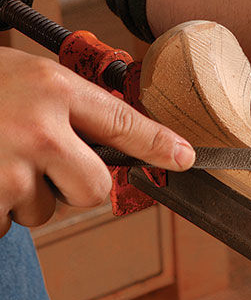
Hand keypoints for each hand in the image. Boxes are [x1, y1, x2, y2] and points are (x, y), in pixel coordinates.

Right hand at [0, 47, 194, 236]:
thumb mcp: (30, 77)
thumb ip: (72, 105)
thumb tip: (114, 137)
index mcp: (55, 90)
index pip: (124, 123)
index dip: (159, 144)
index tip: (184, 158)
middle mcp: (39, 129)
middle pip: (93, 189)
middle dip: (75, 185)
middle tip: (41, 161)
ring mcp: (9, 169)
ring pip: (46, 208)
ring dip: (27, 193)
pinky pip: (8, 222)